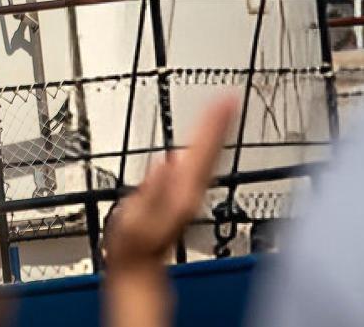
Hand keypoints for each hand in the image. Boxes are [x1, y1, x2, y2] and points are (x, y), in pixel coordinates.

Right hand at [103, 95, 238, 273]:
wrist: (137, 265)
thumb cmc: (134, 243)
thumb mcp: (136, 218)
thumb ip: (152, 192)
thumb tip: (164, 165)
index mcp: (183, 191)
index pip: (204, 151)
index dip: (214, 125)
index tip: (225, 101)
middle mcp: (191, 191)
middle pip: (211, 151)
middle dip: (220, 124)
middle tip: (229, 98)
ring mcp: (188, 194)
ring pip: (208, 158)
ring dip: (214, 133)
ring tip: (221, 111)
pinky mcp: (182, 195)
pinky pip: (198, 166)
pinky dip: (203, 149)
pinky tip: (200, 142)